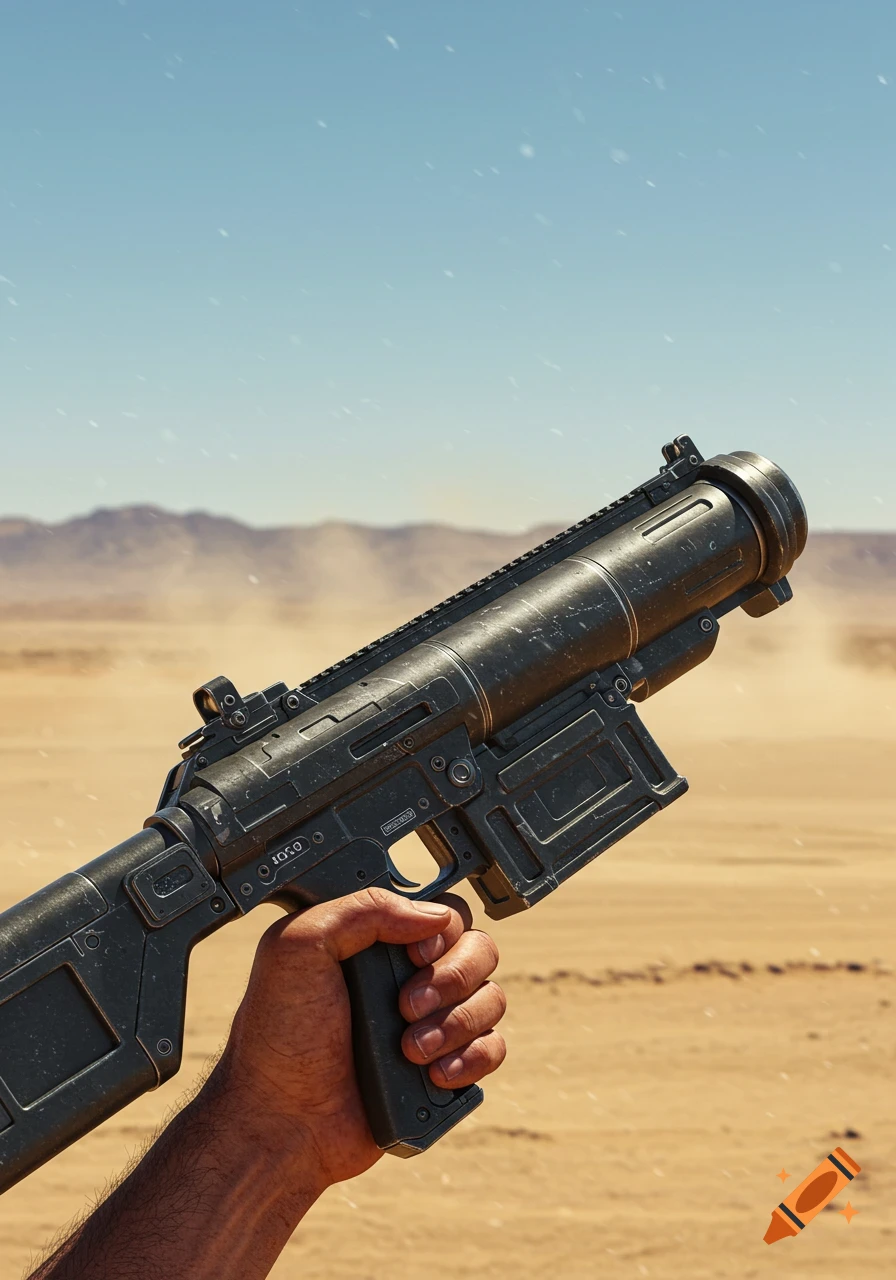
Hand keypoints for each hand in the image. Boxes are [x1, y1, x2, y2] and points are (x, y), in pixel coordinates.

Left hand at [211, 888, 505, 1188]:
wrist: (282, 1121)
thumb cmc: (278, 1037)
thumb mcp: (299, 947)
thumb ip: (363, 910)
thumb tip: (433, 915)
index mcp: (377, 942)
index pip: (442, 913)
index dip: (440, 932)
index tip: (413, 956)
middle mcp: (408, 976)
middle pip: (479, 950)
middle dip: (452, 979)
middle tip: (405, 1007)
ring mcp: (430, 1023)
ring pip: (491, 998)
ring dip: (457, 1024)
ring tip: (409, 1050)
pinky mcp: (445, 1067)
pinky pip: (492, 1048)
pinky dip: (472, 1058)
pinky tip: (434, 1073)